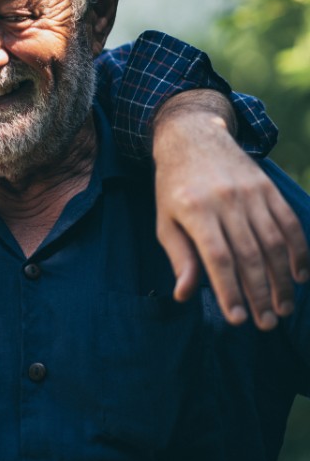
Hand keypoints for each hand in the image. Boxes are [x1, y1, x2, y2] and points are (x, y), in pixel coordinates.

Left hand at [152, 92, 309, 330]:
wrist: (192, 137)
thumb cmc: (174, 186)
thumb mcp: (165, 219)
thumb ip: (178, 257)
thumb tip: (184, 295)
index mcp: (195, 209)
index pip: (218, 258)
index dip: (230, 291)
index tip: (238, 319)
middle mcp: (225, 201)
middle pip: (249, 255)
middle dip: (260, 294)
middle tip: (266, 323)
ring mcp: (250, 193)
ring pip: (274, 243)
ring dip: (282, 280)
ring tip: (283, 309)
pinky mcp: (267, 188)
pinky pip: (289, 223)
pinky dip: (298, 251)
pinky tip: (299, 276)